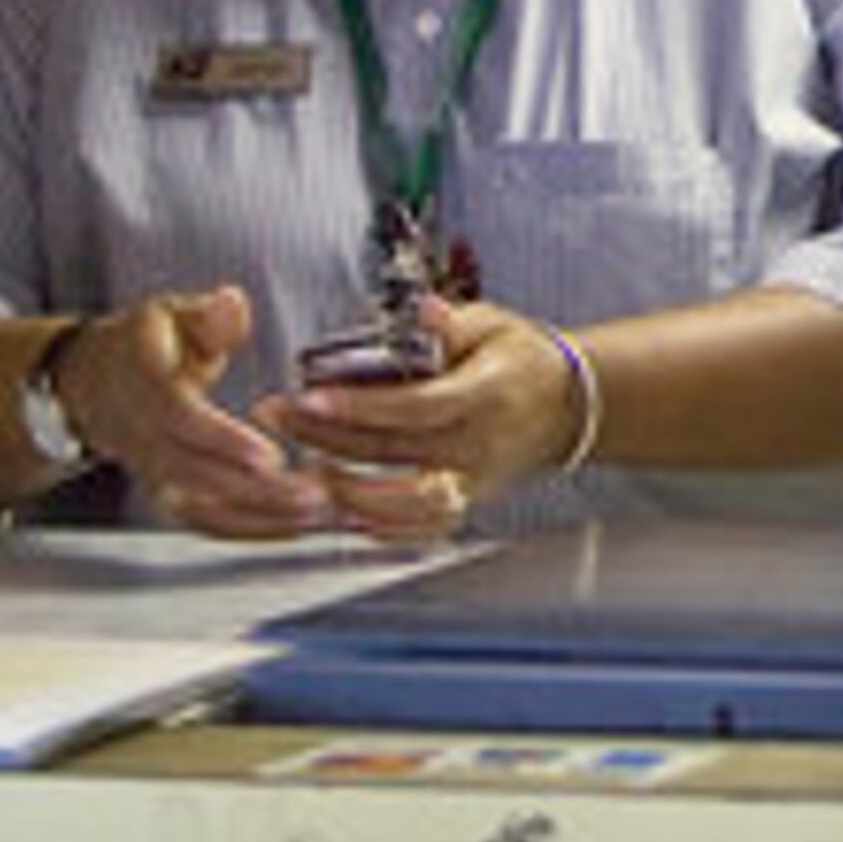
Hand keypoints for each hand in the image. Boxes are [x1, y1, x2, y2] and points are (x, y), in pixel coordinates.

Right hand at [53, 285, 339, 540]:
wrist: (92, 383)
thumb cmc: (147, 344)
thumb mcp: (171, 314)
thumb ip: (205, 315)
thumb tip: (229, 304)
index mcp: (141, 382)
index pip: (177, 417)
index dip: (221, 440)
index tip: (269, 456)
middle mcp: (140, 435)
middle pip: (194, 473)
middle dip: (255, 490)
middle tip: (315, 494)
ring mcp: (150, 470)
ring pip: (201, 506)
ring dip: (259, 516)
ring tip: (319, 513)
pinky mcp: (166, 493)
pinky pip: (205, 521)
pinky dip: (251, 529)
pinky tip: (299, 525)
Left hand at [260, 296, 579, 540]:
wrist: (566, 408)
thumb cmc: (520, 360)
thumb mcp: (494, 326)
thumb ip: (453, 323)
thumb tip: (423, 311)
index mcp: (489, 394)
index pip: (419, 407)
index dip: (362, 406)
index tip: (309, 396)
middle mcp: (481, 444)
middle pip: (392, 452)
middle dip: (324, 437)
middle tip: (276, 414)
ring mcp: (474, 481)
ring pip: (401, 502)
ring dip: (343, 490)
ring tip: (297, 467)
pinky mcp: (466, 504)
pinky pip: (417, 530)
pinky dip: (374, 526)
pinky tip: (336, 505)